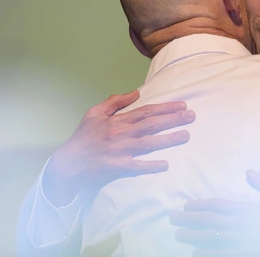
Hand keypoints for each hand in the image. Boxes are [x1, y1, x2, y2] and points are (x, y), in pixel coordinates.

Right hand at [42, 90, 194, 205]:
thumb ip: (115, 101)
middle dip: (173, 119)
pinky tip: (165, 164)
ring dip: (168, 139)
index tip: (182, 106)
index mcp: (118, 120)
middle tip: (191, 116)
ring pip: (148, 143)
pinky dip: (150, 165)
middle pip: (152, 124)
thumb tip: (136, 92)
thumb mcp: (95, 113)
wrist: (68, 163)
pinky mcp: (116, 167)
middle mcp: (121, 133)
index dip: (166, 108)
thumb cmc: (83, 137)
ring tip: (185, 135)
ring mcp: (120, 150)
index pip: (147, 111)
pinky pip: (136, 166)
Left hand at [170, 170, 259, 256]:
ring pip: (211, 239)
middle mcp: (242, 227)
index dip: (200, 205)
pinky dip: (207, 253)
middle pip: (209, 222)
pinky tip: (195, 253)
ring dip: (192, 236)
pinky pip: (222, 254)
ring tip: (178, 235)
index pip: (218, 206)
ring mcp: (243, 244)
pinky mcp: (246, 256)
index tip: (186, 206)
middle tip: (172, 219)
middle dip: (188, 220)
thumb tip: (248, 171)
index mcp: (249, 210)